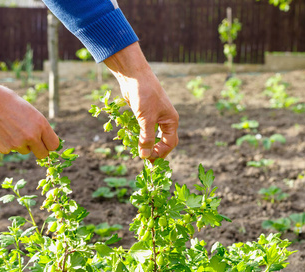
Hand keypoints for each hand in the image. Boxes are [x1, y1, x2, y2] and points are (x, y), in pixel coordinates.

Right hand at [0, 69, 58, 158]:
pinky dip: (6, 144)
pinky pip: (10, 150)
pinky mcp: (5, 149)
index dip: (49, 144)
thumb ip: (38, 127)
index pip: (54, 145)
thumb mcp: (30, 111)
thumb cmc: (8, 102)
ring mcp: (18, 144)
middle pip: (42, 154)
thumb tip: (43, 141)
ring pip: (25, 151)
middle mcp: (32, 136)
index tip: (45, 143)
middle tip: (30, 142)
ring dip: (20, 144)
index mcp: (41, 124)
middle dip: (38, 149)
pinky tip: (0, 131)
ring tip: (10, 129)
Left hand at [104, 43, 178, 159]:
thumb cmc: (144, 95)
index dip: (160, 153)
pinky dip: (139, 136)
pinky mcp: (144, 113)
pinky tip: (133, 141)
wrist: (134, 76)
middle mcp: (165, 119)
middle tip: (145, 161)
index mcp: (171, 120)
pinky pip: (144, 129)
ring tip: (139, 153)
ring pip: (153, 135)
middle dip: (155, 151)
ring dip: (146, 144)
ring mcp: (154, 116)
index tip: (148, 159)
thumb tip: (145, 156)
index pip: (169, 143)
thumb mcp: (146, 118)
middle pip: (163, 141)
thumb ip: (146, 138)